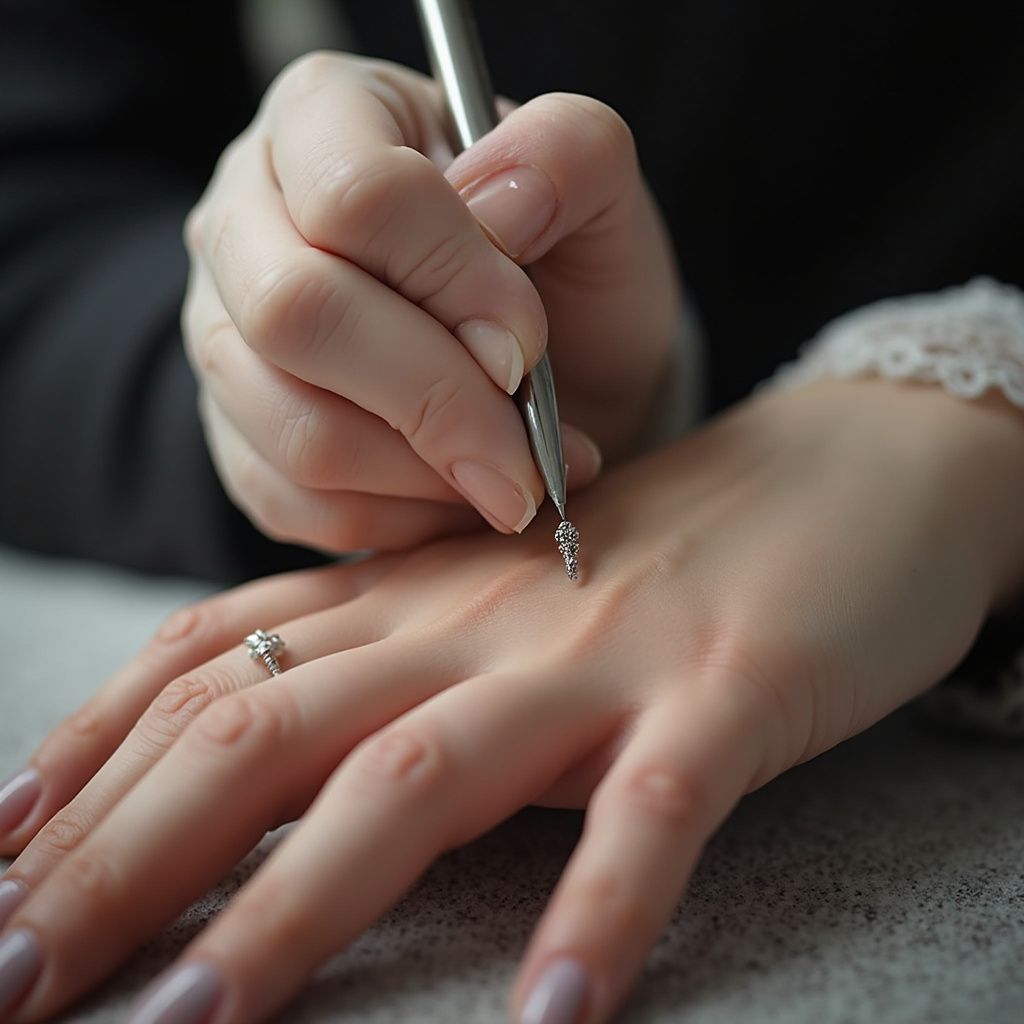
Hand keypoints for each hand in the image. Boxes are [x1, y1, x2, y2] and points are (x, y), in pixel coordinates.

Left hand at [4, 377, 1022, 1023]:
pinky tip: (551, 1023)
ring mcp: (601, 656)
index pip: (218, 661)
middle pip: (267, 727)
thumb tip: (271, 750)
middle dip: (123, 856)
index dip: (89, 756)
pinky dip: (600, 910)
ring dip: (299, 908)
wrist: (835, 472)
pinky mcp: (727, 693)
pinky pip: (650, 811)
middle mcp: (480, 620)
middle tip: (10, 982)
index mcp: (420, 596)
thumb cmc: (661, 552)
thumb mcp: (503, 603)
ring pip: (418, 773)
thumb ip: (396, 662)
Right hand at [183, 51, 681, 550]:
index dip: (451, 280)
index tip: (527, 347)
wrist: (546, 372)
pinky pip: (299, 502)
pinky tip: (460, 493)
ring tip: (515, 478)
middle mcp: (246, 221)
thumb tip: (502, 205)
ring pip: (295, 426)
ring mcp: (225, 336)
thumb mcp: (601, 196)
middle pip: (295, 313)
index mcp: (324, 119)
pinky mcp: (237, 437)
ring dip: (428, 474)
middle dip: (436, 400)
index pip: (354, 193)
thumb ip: (570, 157)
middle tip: (528, 459)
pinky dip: (401, 521)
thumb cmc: (566, 277)